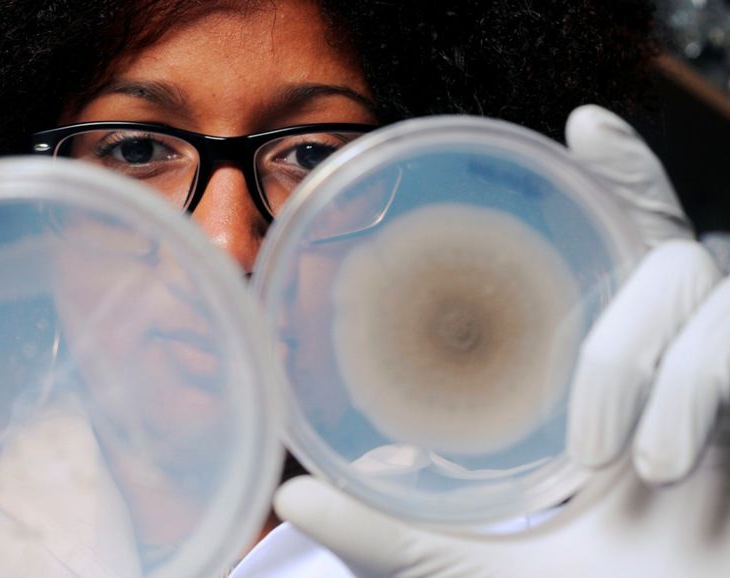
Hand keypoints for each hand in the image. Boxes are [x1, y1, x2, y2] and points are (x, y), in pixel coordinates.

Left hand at [273, 106, 729, 576]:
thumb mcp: (465, 560)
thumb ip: (387, 532)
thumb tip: (292, 495)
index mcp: (601, 389)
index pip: (613, 258)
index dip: (613, 185)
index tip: (582, 126)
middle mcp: (666, 370)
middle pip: (659, 239)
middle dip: (630, 199)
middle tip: (588, 161)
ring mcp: (716, 386)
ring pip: (686, 276)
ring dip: (630, 353)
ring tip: (598, 452)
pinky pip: (729, 336)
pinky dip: (687, 385)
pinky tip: (662, 462)